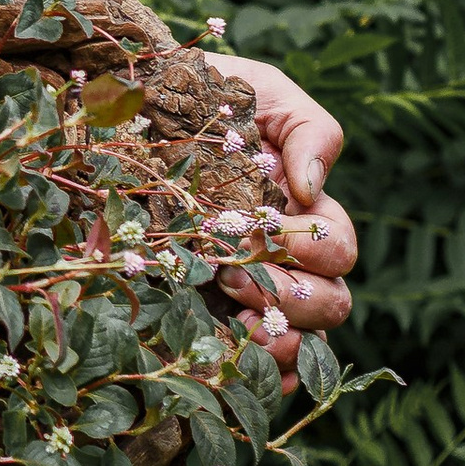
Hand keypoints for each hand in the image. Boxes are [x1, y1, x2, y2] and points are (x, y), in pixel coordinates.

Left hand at [201, 52, 356, 381]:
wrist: (125, 104)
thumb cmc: (199, 94)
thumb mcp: (260, 92)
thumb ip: (307, 130)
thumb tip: (311, 187)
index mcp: (301, 212)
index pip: (339, 253)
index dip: (314, 250)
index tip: (266, 229)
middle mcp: (277, 260)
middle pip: (330, 307)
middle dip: (295, 298)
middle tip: (238, 276)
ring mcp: (239, 293)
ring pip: (297, 347)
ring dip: (276, 339)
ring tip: (232, 310)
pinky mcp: (193, 313)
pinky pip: (244, 370)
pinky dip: (250, 373)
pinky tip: (226, 353)